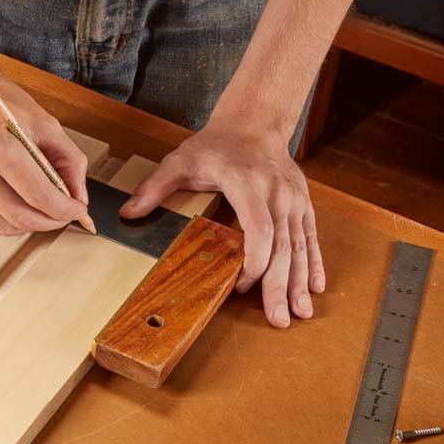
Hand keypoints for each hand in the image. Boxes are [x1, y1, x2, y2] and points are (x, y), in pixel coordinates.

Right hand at [0, 68, 89, 234]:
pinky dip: (11, 218)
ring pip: (6, 227)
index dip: (66, 210)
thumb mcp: (43, 122)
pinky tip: (20, 201)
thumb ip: (69, 160)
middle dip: (52, 221)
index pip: (40, 196)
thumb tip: (78, 196)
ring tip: (45, 206)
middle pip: (23, 218)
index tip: (79, 209)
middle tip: (66, 212)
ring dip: (32, 223)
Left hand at [119, 120, 325, 327]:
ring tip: (302, 313)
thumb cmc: (214, 146)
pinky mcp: (303, 203)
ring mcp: (294, 199)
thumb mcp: (180, 160)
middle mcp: (277, 193)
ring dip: (301, 282)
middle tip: (279, 320)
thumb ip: (155, 187)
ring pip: (300, 245)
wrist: (253, 123)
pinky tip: (316, 287)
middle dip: (281, 286)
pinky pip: (310, 237)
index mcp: (247, 183)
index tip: (243, 286)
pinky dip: (314, 263)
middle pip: (283, 246)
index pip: (260, 228)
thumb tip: (127, 213)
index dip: (255, 261)